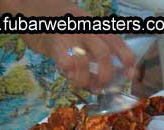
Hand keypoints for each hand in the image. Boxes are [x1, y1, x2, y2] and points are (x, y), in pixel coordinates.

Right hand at [13, 0, 135, 91]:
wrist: (32, 7)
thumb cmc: (60, 25)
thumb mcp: (82, 32)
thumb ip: (94, 52)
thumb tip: (103, 82)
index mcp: (95, 25)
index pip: (116, 41)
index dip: (127, 59)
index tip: (132, 75)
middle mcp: (85, 28)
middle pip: (103, 54)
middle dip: (105, 76)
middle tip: (101, 87)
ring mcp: (69, 35)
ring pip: (83, 62)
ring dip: (84, 80)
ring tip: (82, 84)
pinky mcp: (53, 42)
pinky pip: (65, 63)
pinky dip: (69, 74)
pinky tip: (67, 74)